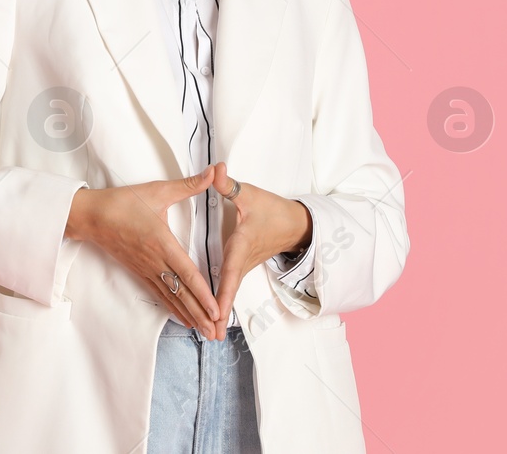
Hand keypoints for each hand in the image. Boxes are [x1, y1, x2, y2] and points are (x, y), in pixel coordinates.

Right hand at [66, 168, 225, 339]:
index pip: (187, 273)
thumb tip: (213, 172)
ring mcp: (146, 268)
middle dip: (200, 313)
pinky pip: (159, 293)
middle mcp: (155, 261)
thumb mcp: (157, 190)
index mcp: (162, 243)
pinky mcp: (138, 271)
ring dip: (189, 315)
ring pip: (171, 297)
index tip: (216, 309)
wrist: (90, 215)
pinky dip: (172, 308)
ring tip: (204, 332)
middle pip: (181, 292)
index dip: (203, 293)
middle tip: (216, 332)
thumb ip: (188, 184)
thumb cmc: (122, 202)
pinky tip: (182, 318)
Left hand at [210, 161, 310, 332]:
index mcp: (241, 246)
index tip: (215, 312)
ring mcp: (243, 267)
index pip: (229, 273)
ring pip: (229, 293)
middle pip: (228, 291)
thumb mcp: (248, 193)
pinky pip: (229, 288)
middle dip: (219, 313)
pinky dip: (222, 304)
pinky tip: (213, 317)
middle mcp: (242, 261)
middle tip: (210, 336)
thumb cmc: (272, 209)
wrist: (296, 223)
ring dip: (220, 313)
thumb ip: (228, 184)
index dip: (222, 293)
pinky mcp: (242, 268)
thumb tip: (215, 170)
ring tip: (210, 335)